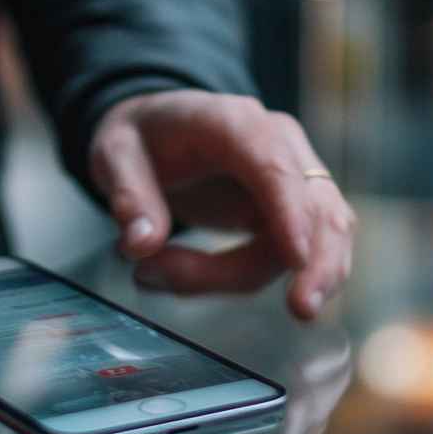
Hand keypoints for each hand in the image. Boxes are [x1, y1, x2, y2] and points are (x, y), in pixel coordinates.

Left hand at [89, 91, 355, 318]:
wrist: (156, 130)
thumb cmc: (142, 138)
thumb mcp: (114, 154)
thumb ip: (128, 195)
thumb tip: (141, 245)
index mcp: (234, 122)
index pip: (274, 164)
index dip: (289, 210)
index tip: (295, 258)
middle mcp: (278, 144)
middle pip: (317, 206)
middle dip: (318, 263)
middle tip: (300, 311)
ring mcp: (294, 177)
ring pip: (317, 239)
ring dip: (280, 281)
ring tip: (183, 284)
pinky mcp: (295, 210)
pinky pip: (306, 252)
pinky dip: (274, 280)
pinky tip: (215, 287)